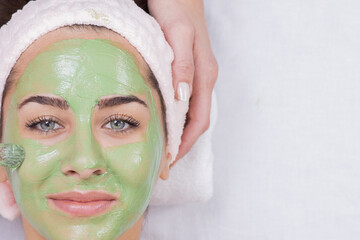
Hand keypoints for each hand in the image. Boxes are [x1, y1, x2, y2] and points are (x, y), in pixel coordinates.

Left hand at [149, 0, 218, 162]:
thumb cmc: (176, 8)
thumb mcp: (178, 34)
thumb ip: (182, 64)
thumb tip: (183, 98)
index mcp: (204, 75)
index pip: (198, 122)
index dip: (183, 145)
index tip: (167, 162)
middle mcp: (202, 78)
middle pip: (194, 123)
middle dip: (178, 147)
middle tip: (159, 166)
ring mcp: (194, 74)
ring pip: (187, 114)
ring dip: (173, 134)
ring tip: (155, 151)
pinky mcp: (184, 70)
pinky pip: (180, 102)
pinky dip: (169, 117)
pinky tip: (155, 124)